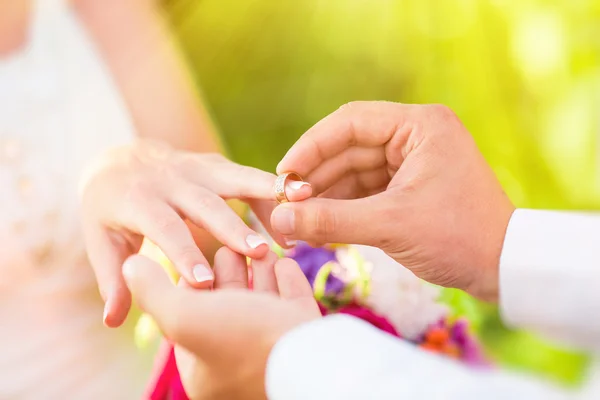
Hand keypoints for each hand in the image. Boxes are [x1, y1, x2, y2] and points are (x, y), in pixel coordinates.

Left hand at [80, 139, 311, 326]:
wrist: (121, 159)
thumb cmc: (109, 211)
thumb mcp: (101, 240)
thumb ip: (113, 277)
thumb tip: (113, 321)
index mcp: (138, 200)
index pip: (164, 229)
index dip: (185, 254)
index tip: (207, 283)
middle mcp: (170, 180)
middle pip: (204, 203)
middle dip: (233, 227)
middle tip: (259, 252)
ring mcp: (197, 168)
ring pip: (236, 178)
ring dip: (269, 193)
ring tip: (301, 207)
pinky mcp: (217, 166)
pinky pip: (249, 176)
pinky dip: (274, 191)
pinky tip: (301, 209)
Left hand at [123, 250, 320, 399]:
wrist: (310, 361)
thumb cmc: (243, 342)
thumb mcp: (185, 317)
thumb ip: (152, 292)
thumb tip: (131, 266)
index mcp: (205, 362)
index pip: (190, 314)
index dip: (190, 281)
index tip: (190, 254)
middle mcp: (239, 355)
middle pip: (228, 303)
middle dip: (228, 271)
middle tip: (227, 247)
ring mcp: (273, 342)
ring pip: (261, 299)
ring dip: (258, 270)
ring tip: (256, 246)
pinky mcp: (303, 329)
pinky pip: (292, 299)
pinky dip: (286, 278)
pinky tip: (284, 260)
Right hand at [271, 101, 514, 301]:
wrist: (504, 269)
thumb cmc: (458, 237)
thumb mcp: (389, 226)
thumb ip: (330, 220)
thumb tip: (278, 218)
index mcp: (420, 125)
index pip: (350, 123)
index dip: (311, 147)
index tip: (284, 174)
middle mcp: (415, 136)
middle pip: (348, 148)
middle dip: (316, 177)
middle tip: (284, 204)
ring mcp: (412, 162)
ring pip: (354, 171)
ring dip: (326, 195)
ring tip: (296, 220)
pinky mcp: (409, 187)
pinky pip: (366, 190)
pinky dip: (343, 207)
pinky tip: (318, 225)